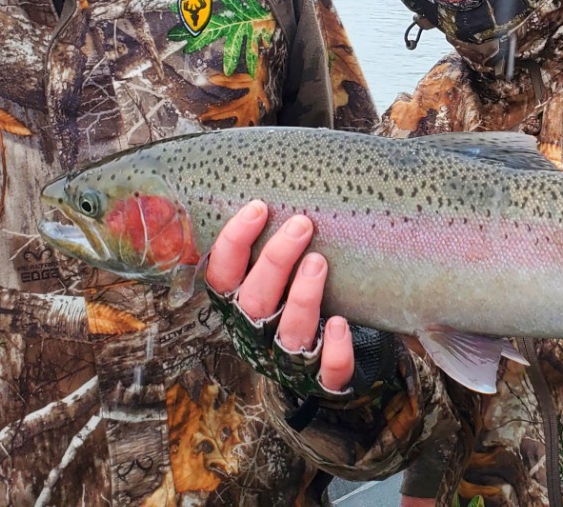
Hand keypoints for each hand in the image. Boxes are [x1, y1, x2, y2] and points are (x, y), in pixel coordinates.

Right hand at [205, 200, 354, 392]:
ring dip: (303, 296)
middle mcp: (258, 334)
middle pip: (256, 300)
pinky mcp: (323, 382)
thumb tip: (288, 180)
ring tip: (319, 262)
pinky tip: (340, 324)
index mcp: (240, 306)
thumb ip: (272, 247)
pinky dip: (334, 351)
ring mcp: (290, 361)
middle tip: (301, 225)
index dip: (234, 242)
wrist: (328, 368)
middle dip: (275, 260)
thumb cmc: (297, 303)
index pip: (222, 275)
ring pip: (289, 333)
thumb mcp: (278, 276)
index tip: (259, 207)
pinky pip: (326, 372)